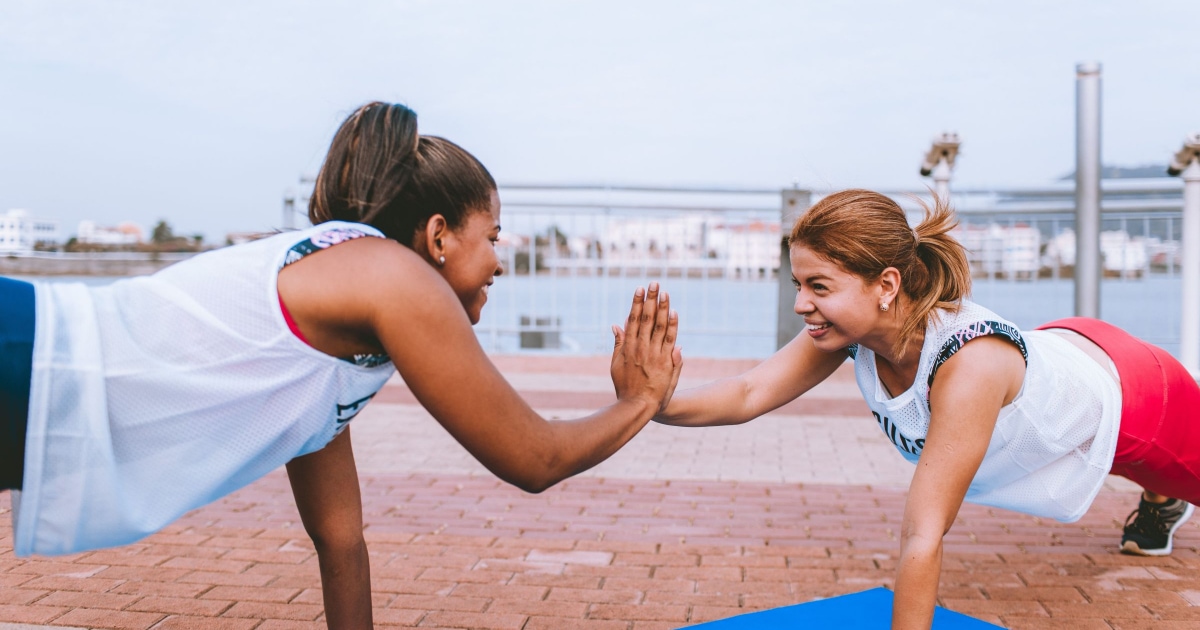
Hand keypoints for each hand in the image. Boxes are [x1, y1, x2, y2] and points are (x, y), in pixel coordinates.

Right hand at [610, 282, 682, 413]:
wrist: (638, 405)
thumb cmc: (625, 386)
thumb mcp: (616, 364)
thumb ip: (618, 343)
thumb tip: (616, 324)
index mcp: (628, 347)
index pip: (634, 319)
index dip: (638, 303)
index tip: (640, 289)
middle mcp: (641, 347)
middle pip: (647, 318)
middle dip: (651, 299)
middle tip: (654, 283)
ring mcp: (653, 354)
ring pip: (659, 326)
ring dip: (662, 308)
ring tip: (665, 292)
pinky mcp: (665, 362)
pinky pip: (669, 340)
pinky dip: (672, 326)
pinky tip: (674, 312)